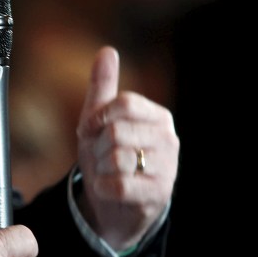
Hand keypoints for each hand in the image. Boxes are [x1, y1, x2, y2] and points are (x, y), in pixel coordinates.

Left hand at [76, 46, 178, 251]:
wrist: (115, 206)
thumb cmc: (109, 156)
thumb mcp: (100, 120)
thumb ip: (103, 86)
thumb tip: (107, 50)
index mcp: (158, 116)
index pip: (125, 103)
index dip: (98, 117)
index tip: (89, 130)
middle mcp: (168, 139)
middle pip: (117, 131)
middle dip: (99, 147)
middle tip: (103, 157)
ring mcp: (167, 168)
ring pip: (117, 159)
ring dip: (101, 169)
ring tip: (109, 173)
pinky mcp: (158, 194)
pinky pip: (118, 185)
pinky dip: (103, 188)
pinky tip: (109, 190)